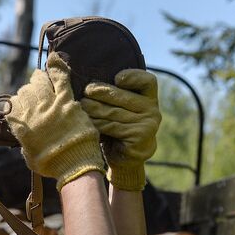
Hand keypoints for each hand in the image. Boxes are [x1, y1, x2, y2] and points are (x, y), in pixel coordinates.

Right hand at [6, 52, 104, 190]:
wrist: (73, 165)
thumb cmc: (51, 165)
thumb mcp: (29, 155)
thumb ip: (26, 142)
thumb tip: (26, 138)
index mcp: (20, 125)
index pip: (12, 104)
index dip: (17, 103)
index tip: (22, 105)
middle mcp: (31, 112)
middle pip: (26, 92)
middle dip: (28, 91)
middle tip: (34, 93)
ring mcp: (49, 104)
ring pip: (40, 82)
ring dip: (39, 79)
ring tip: (39, 77)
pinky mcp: (66, 102)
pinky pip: (60, 79)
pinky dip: (57, 67)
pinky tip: (54, 58)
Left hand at [80, 69, 160, 190]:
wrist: (124, 158)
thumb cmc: (117, 128)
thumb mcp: (120, 109)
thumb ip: (115, 95)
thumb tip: (91, 82)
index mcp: (149, 99)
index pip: (147, 81)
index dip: (133, 76)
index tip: (117, 78)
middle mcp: (153, 110)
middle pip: (123, 96)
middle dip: (102, 93)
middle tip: (86, 91)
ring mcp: (148, 125)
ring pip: (114, 112)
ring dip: (94, 108)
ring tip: (81, 105)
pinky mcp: (140, 137)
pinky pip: (112, 127)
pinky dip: (97, 123)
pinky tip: (86, 121)